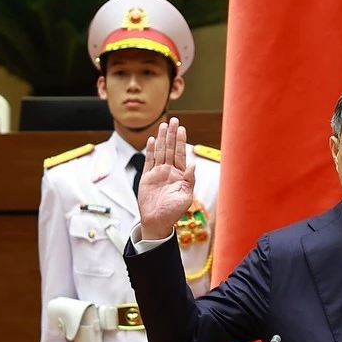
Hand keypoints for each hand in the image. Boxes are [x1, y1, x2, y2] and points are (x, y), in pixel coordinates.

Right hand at [139, 117, 195, 239]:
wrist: (157, 222)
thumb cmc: (173, 212)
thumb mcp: (185, 197)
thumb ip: (189, 180)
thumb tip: (194, 165)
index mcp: (180, 175)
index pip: (180, 154)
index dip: (181, 141)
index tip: (182, 128)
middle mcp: (169, 171)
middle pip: (170, 149)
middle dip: (172, 134)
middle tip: (173, 120)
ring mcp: (158, 173)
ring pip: (160, 152)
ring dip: (162, 138)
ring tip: (163, 125)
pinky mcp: (147, 177)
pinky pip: (148, 161)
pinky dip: (150, 150)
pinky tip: (152, 140)